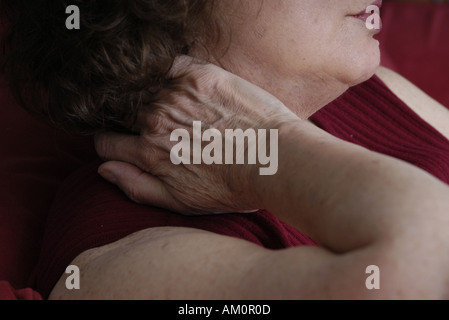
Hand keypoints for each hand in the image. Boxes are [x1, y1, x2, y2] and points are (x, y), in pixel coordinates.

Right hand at [95, 56, 300, 214]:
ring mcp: (176, 94)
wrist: (274, 160)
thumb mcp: (180, 202)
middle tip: (164, 128)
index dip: (114, 145)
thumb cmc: (233, 187)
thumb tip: (103, 169)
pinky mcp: (199, 75)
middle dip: (134, 122)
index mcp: (148, 152)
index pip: (106, 142)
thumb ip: (137, 187)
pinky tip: (185, 86)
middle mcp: (155, 120)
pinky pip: (167, 65)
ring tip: (181, 109)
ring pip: (144, 88)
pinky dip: (168, 73)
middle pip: (122, 114)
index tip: (128, 145)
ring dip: (153, 97)